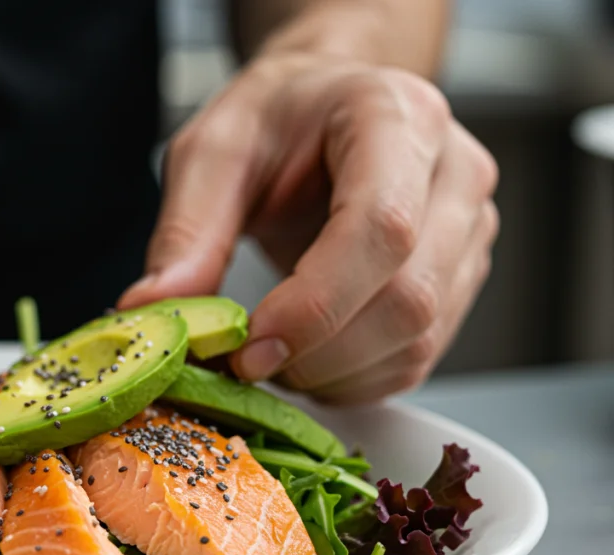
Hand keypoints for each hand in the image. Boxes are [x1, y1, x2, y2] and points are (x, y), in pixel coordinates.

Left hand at [120, 53, 497, 403]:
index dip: (316, 303)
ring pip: (420, 338)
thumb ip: (185, 233)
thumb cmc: (276, 119)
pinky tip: (306, 361)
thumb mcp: (211, 154)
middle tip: (244, 364)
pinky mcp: (462, 277)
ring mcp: (469, 228)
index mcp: (396, 117)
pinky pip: (420, 355)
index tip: (250, 346)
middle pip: (410, 296)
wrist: (325, 107)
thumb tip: (152, 312)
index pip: (382, 225)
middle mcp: (454, 171)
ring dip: (334, 375)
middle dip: (319, 352)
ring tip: (269, 358)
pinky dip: (355, 380)